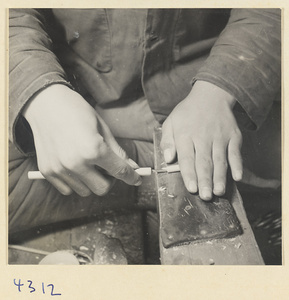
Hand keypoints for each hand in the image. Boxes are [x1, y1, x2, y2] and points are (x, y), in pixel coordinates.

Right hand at [23, 84, 141, 195]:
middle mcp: (76, 164)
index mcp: (93, 150)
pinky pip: (68, 189)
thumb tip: (132, 166)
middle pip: (102, 188)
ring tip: (88, 164)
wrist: (45, 104)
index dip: (132, 177)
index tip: (136, 179)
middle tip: (108, 168)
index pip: (120, 172)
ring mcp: (60, 169)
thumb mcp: (102, 128)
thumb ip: (117, 151)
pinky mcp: (47, 172)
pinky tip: (74, 167)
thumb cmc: (77, 111)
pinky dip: (75, 182)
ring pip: (85, 191)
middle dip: (110, 180)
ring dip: (91, 182)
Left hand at [161, 81, 242, 200]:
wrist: (211, 96)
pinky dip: (237, 164)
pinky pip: (235, 152)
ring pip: (220, 160)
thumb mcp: (171, 122)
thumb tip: (168, 159)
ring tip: (218, 192)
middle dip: (205, 180)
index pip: (187, 158)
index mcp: (185, 135)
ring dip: (220, 177)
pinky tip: (238, 177)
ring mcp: (220, 137)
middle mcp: (203, 137)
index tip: (192, 188)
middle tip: (205, 196)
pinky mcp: (233, 136)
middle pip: (204, 162)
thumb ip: (167, 141)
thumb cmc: (187, 113)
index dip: (189, 174)